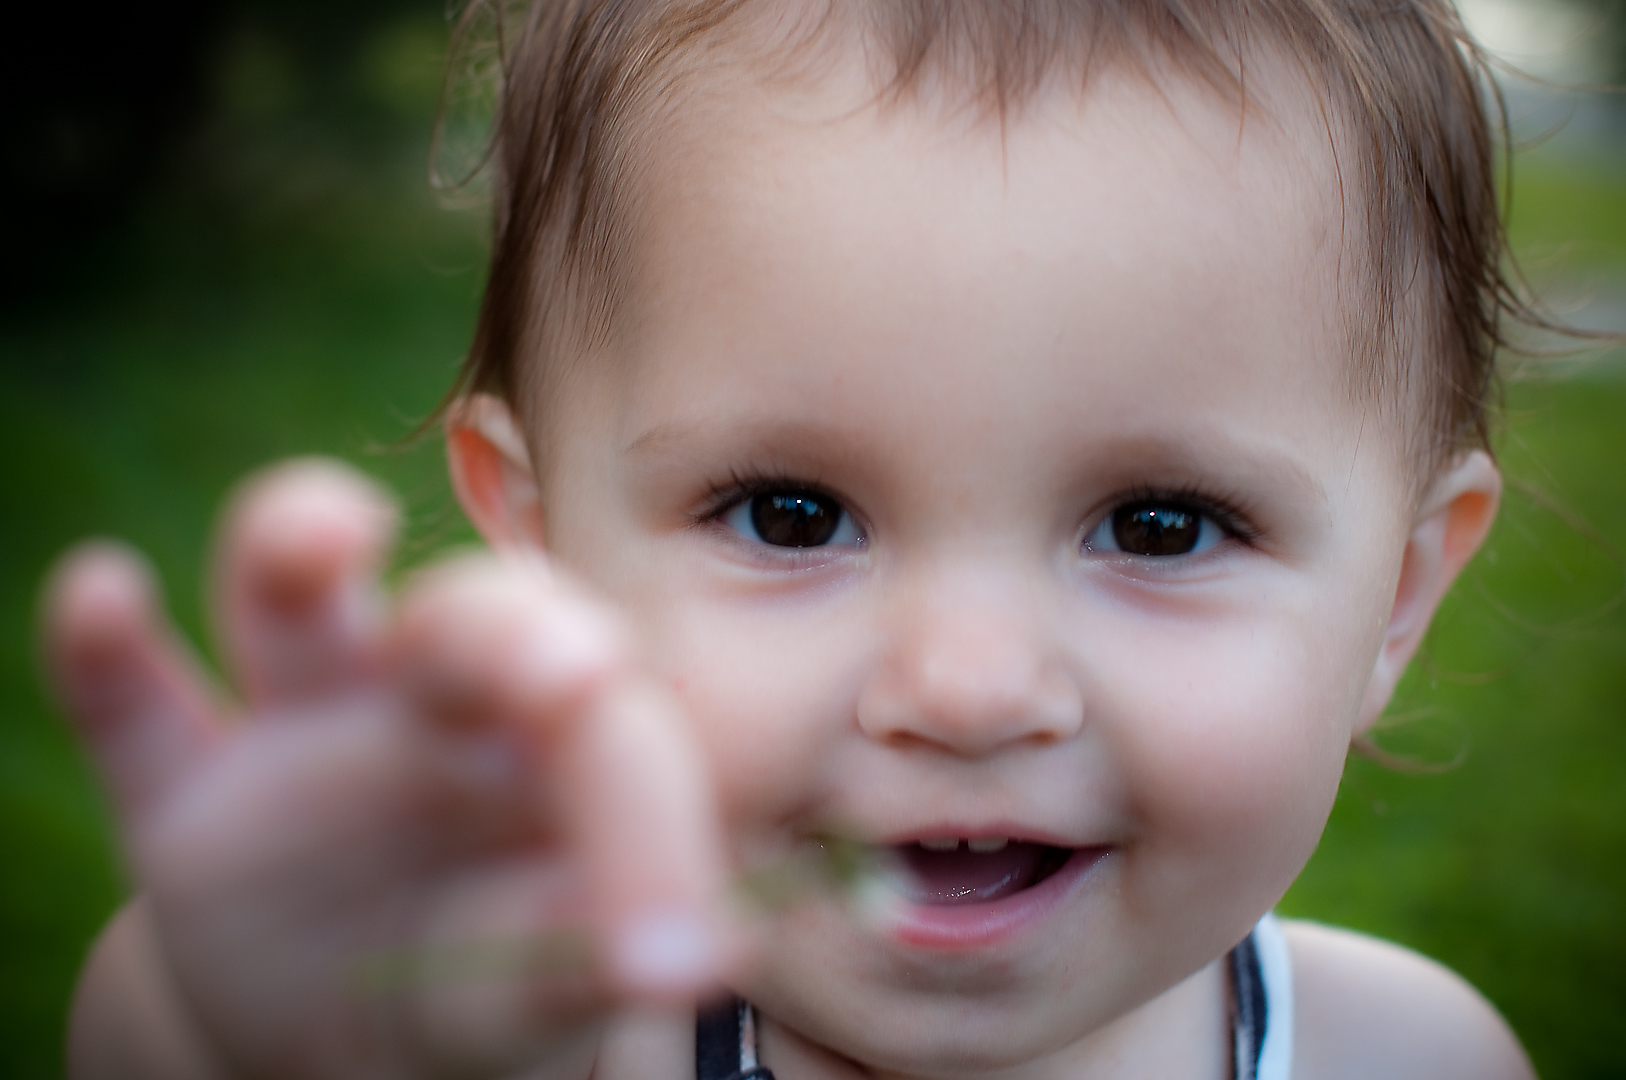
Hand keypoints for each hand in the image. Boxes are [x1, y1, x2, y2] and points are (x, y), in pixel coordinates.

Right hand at [43, 459, 728, 1079]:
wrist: (344, 1018)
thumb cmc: (479, 972)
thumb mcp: (533, 977)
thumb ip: (590, 953)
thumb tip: (705, 957)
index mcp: (552, 756)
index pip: (611, 741)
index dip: (643, 822)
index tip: (674, 948)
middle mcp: (437, 713)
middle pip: (469, 624)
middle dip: (508, 633)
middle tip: (565, 671)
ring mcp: (304, 732)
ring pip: (296, 607)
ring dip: (299, 547)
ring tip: (324, 534)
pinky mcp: (183, 788)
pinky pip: (135, 707)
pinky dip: (106, 652)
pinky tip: (103, 591)